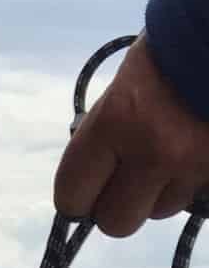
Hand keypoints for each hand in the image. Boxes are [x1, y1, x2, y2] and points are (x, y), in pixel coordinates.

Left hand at [55, 34, 208, 236]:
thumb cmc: (176, 44)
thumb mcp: (128, 80)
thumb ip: (107, 129)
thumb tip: (93, 173)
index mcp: (117, 119)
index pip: (72, 196)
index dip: (78, 197)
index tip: (86, 191)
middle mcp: (154, 150)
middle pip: (116, 223)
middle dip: (119, 205)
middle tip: (128, 180)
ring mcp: (195, 164)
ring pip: (160, 211)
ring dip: (161, 191)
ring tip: (174, 151)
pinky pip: (195, 197)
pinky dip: (192, 182)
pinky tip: (195, 151)